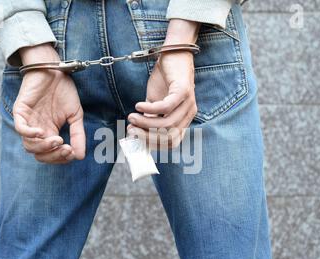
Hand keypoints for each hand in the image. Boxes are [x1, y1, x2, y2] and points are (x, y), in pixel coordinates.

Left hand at [13, 44, 85, 163]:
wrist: (54, 70)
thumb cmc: (64, 91)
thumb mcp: (76, 115)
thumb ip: (78, 135)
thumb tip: (80, 156)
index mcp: (49, 133)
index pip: (51, 155)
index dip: (61, 158)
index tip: (73, 152)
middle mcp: (37, 131)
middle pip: (39, 154)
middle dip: (54, 156)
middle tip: (66, 149)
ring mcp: (28, 122)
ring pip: (29, 146)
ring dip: (44, 147)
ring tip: (58, 140)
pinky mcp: (20, 111)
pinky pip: (20, 129)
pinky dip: (30, 134)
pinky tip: (41, 132)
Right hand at [127, 19, 199, 148]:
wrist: (173, 53)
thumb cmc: (164, 79)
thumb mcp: (154, 102)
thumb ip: (148, 118)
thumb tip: (134, 132)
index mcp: (183, 120)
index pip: (172, 142)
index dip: (153, 143)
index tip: (136, 137)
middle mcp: (188, 114)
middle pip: (170, 137)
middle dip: (148, 137)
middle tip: (131, 129)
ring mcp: (188, 103)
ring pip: (167, 124)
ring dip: (146, 123)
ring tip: (132, 117)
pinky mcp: (183, 91)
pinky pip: (166, 107)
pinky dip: (150, 109)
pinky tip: (138, 105)